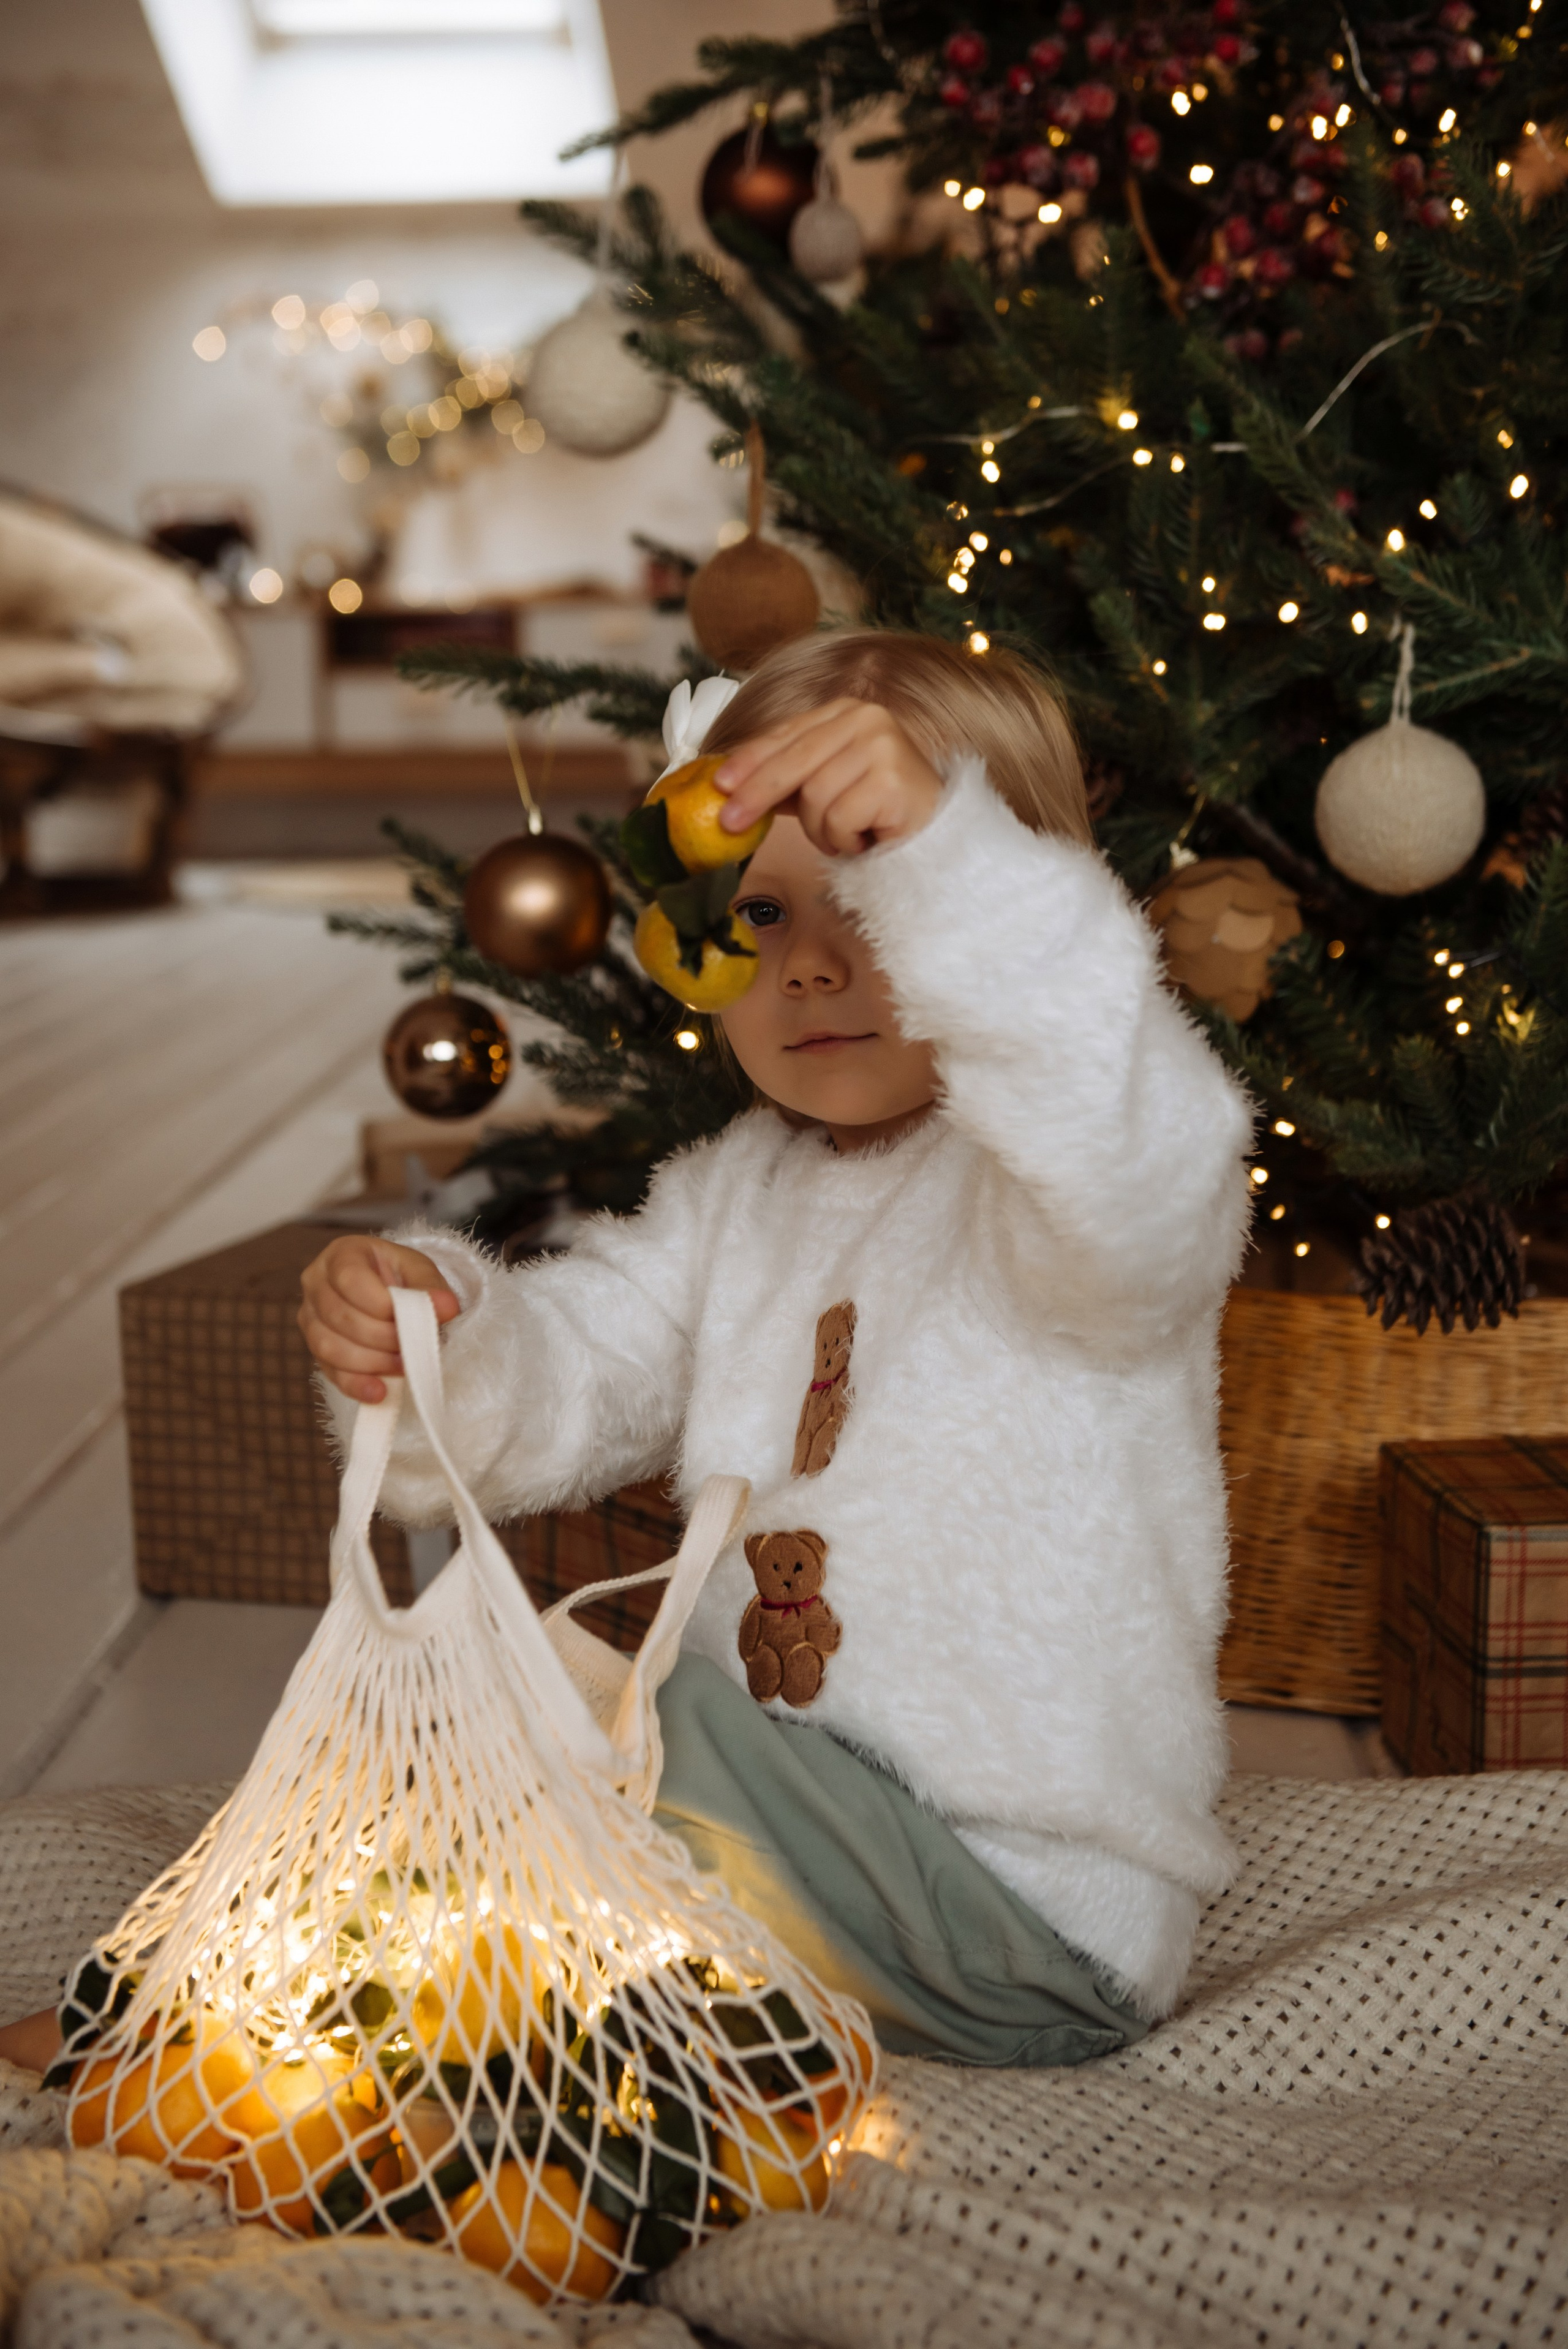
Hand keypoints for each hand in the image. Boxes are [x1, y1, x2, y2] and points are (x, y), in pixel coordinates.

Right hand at [298, 1237, 459, 1404]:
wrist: (386, 1291)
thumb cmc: (399, 1276)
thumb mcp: (419, 1270)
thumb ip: (431, 1286)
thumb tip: (447, 1307)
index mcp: (341, 1255)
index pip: (350, 1280)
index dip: (380, 1304)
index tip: (409, 1318)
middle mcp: (315, 1283)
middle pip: (339, 1316)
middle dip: (381, 1337)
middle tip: (412, 1346)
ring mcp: (310, 1318)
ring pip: (329, 1346)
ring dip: (371, 1362)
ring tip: (404, 1365)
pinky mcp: (315, 1350)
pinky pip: (329, 1372)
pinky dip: (356, 1385)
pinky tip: (379, 1392)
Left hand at [715, 699, 941, 856]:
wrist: (939, 834)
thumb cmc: (879, 811)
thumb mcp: (827, 785)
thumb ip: (788, 778)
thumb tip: (730, 787)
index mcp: (846, 711)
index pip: (786, 733)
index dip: (749, 759)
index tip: (719, 784)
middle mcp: (866, 719)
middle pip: (793, 760)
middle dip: (757, 794)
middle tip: (729, 822)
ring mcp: (881, 746)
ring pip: (814, 797)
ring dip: (822, 830)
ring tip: (845, 835)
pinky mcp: (890, 779)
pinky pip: (838, 819)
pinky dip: (843, 840)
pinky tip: (865, 839)